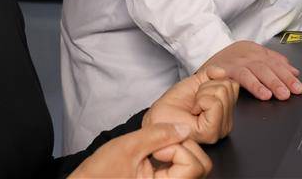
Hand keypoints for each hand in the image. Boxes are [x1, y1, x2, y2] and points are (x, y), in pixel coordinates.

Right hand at [69, 122, 211, 178]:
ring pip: (194, 166)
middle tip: (157, 148)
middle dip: (183, 148)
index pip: (194, 166)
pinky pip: (183, 169)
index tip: (155, 149)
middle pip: (201, 167)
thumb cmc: (100, 173)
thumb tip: (184, 127)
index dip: (177, 149)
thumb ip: (158, 135)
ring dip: (179, 151)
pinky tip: (157, 156)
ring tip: (154, 151)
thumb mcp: (128, 147)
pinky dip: (175, 157)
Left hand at [144, 66, 239, 143]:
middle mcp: (226, 122)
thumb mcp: (195, 82)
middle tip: (194, 100)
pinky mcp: (211, 132)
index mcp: (224, 112)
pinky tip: (193, 111)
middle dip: (207, 87)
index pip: (233, 85)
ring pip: (222, 92)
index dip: (212, 81)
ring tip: (193, 106)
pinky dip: (201, 100)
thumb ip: (211, 74)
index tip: (199, 93)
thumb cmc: (173, 104)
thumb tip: (223, 71)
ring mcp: (220, 129)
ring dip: (202, 94)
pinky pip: (214, 103)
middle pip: (229, 87)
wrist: (158, 118)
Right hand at [201, 41, 301, 101]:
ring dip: (271, 82)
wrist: (202, 57)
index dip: (288, 74)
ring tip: (281, 94)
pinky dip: (254, 85)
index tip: (299, 86)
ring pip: (258, 69)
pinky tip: (262, 93)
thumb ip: (273, 62)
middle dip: (283, 79)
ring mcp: (236, 60)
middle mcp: (247, 54)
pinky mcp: (226, 69)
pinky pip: (242, 76)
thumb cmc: (227, 60)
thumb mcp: (251, 56)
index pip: (275, 61)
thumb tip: (294, 71)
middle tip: (293, 91)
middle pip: (269, 65)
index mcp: (255, 50)